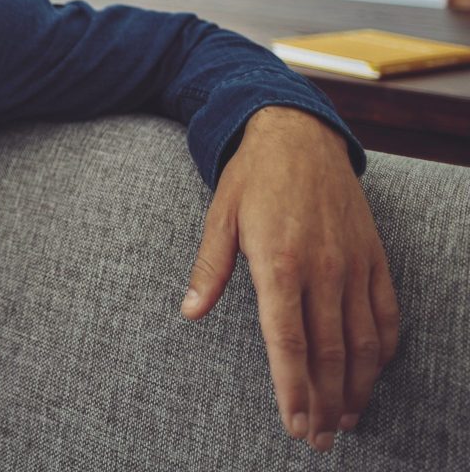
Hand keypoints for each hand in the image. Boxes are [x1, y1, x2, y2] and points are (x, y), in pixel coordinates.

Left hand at [181, 106, 398, 452]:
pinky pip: (385, 314)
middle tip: (318, 440)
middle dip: (325, 403)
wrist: (300, 135)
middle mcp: (323, 268)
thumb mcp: (219, 217)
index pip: (289, 342)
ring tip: (345, 422)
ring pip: (362, 342)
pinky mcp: (373, 257)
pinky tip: (371, 375)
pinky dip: (382, 351)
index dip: (293, 389)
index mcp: (279, 261)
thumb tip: (190, 312)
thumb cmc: (252, 178)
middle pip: (329, 353)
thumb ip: (208, 269)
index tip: (294, 423)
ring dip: (357, 388)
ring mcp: (354, 264)